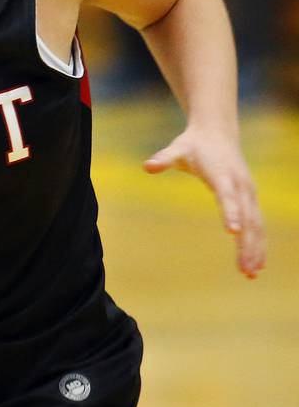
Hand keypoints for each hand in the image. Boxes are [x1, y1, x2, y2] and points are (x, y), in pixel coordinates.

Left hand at [143, 127, 265, 277]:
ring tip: (251, 274)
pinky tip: (256, 264)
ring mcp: (248, 193)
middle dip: (247, 244)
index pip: (228, 196)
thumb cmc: (194, 144)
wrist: (218, 131)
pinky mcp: (250, 198)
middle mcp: (240, 185)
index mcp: (222, 175)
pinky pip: (257, 224)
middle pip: (247, 218)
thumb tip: (147, 166)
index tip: (232, 233)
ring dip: (255, 249)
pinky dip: (258, 243)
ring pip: (256, 225)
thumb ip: (163, 159)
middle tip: (244, 269)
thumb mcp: (176, 149)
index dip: (231, 213)